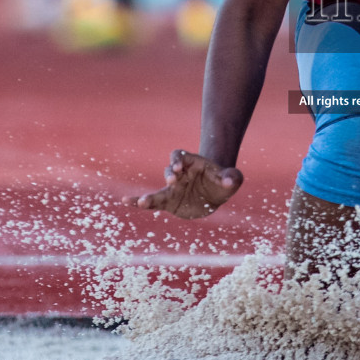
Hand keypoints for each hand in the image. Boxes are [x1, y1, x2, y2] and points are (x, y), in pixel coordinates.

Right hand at [125, 149, 242, 219]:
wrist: (215, 192)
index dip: (178, 160)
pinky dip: (140, 202)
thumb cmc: (223, 181)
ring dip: (149, 195)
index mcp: (192, 163)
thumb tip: (230, 180)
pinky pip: (153, 202)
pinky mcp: (169, 201)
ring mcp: (173, 188)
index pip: (181, 156)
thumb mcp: (232, 179)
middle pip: (170, 169)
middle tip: (172, 180)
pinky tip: (126, 201)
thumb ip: (232, 177)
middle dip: (170, 173)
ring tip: (141, 202)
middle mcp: (179, 173)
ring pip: (159, 190)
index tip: (179, 167)